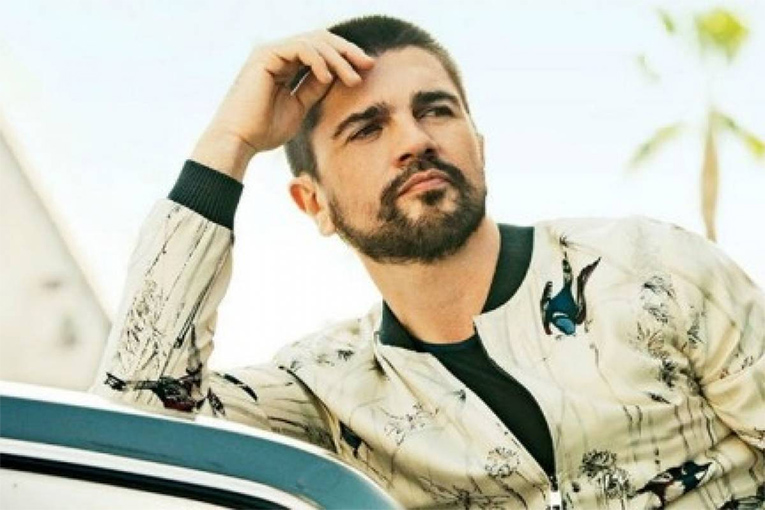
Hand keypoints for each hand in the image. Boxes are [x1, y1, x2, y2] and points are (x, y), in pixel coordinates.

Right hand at [192, 30, 374, 179]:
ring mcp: (271, 52)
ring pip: (314, 42)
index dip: (345, 57)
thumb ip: (315, 88)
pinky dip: (318, 60)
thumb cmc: (265, 131)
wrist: (240, 141)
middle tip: (368, 64)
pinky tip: (329, 76)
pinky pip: (301, 48)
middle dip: (347, 50)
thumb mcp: (299, 107)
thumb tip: (336, 74)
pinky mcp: (266, 55)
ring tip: (352, 78)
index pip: (320, 51)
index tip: (366, 70)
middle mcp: (278, 54)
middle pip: (320, 40)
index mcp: (285, 65)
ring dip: (338, 58)